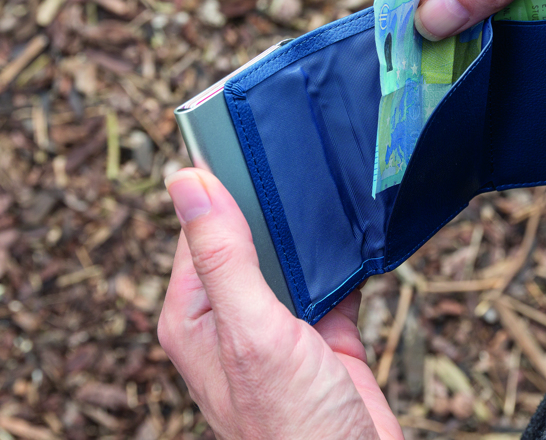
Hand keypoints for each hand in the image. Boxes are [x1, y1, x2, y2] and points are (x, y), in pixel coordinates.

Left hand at [158, 169, 402, 439]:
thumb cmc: (292, 427)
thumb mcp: (252, 331)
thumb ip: (223, 256)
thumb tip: (187, 183)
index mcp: (196, 315)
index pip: (199, 228)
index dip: (218, 183)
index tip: (241, 135)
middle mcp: (234, 317)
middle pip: (249, 237)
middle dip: (273, 202)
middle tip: (297, 150)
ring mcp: (281, 327)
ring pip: (292, 257)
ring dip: (311, 232)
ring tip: (328, 185)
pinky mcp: (325, 335)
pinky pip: (334, 281)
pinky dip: (346, 261)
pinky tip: (358, 238)